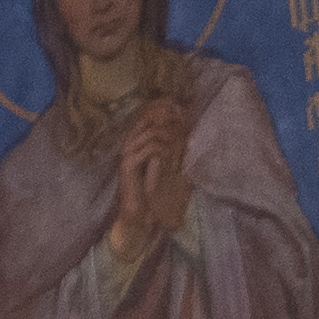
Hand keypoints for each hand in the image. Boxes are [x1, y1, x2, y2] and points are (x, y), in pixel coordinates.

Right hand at [123, 99, 192, 245]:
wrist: (140, 212)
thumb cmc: (154, 189)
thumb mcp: (169, 163)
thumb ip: (175, 147)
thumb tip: (190, 130)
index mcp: (137, 138)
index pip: (148, 112)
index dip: (164, 106)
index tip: (181, 108)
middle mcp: (130, 141)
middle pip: (149, 117)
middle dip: (169, 118)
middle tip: (184, 124)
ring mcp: (127, 152)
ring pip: (152, 132)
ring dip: (170, 136)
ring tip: (180, 144)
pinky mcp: (128, 164)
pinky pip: (149, 149)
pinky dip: (164, 150)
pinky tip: (171, 156)